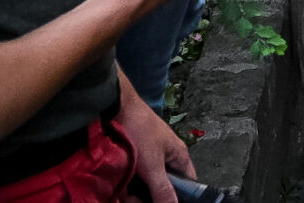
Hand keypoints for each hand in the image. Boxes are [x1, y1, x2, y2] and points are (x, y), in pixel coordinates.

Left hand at [117, 73, 195, 202]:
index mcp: (178, 156)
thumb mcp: (152, 165)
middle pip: (164, 187)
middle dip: (152, 197)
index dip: (182, 196)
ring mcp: (148, 159)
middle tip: (138, 200)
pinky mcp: (132, 159)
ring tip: (125, 195)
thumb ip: (163, 188)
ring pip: (146, 185)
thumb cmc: (140, 131)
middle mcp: (165, 158)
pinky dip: (127, 185)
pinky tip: (119, 188)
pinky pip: (133, 179)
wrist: (114, 109)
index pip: (189, 183)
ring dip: (136, 193)